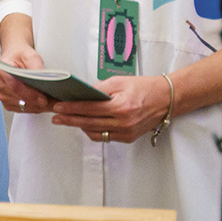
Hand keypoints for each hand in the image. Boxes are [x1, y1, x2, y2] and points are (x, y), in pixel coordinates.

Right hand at [0, 42, 56, 114]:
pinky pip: (21, 109)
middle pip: (18, 98)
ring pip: (20, 106)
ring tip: (51, 104)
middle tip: (53, 103)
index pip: (15, 86)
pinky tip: (42, 105)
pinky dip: (33, 109)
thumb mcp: (30, 55)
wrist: (15, 56)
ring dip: (36, 107)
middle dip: (37, 103)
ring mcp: (2, 94)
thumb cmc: (21, 55)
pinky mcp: (7, 102)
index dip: (30, 94)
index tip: (43, 99)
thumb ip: (36, 66)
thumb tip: (42, 79)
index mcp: (1, 70)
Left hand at [49, 74, 171, 142]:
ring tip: (67, 120)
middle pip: (89, 123)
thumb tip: (81, 94)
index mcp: (121, 107)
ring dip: (80, 127)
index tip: (58, 107)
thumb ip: (99, 89)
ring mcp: (126, 132)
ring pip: (96, 133)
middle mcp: (123, 122)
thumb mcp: (119, 82)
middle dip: (70, 120)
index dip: (71, 108)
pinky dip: (93, 131)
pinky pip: (105, 137)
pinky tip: (84, 125)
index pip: (89, 109)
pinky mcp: (128, 138)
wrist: (166, 99)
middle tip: (55, 117)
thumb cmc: (144, 87)